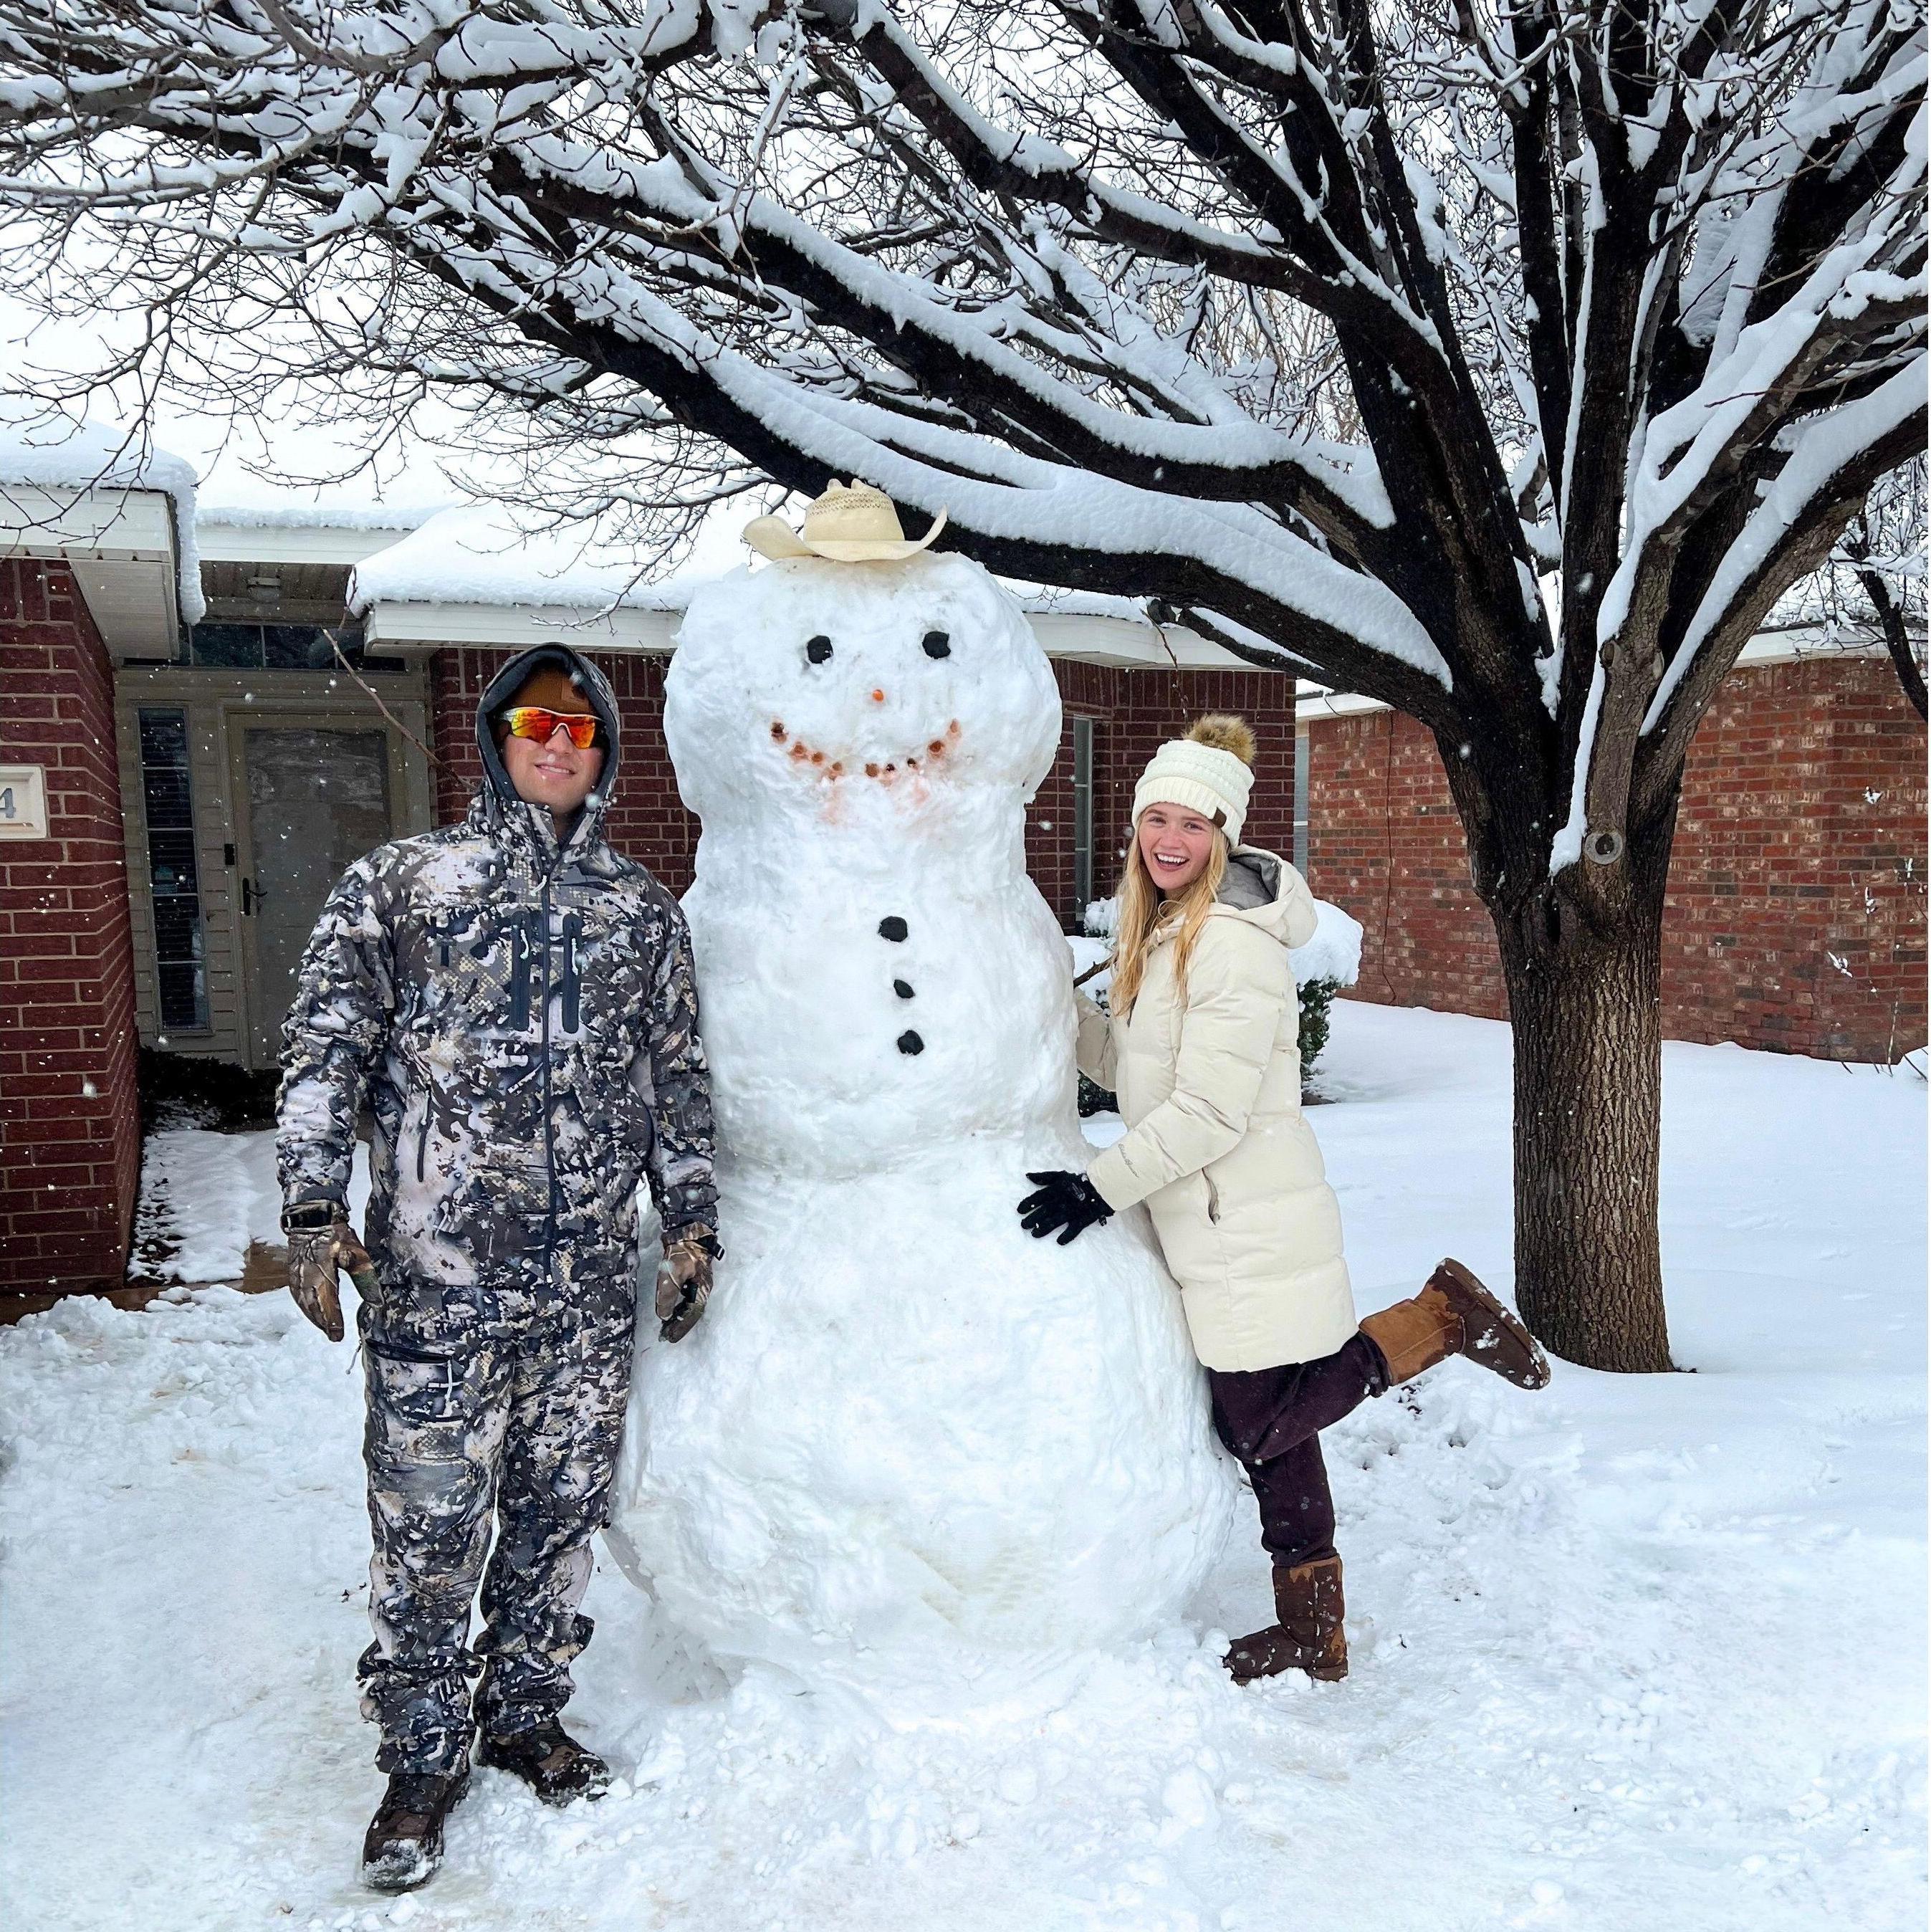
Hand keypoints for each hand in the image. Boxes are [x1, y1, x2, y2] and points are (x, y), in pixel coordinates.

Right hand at [282, 1205, 376, 1341]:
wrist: (310, 1217)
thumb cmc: (334, 1233)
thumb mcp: (355, 1253)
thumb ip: (365, 1278)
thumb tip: (376, 1301)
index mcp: (321, 1275)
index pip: (327, 1304)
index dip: (333, 1321)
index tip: (338, 1335)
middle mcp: (305, 1279)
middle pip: (313, 1308)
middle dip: (323, 1323)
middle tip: (334, 1336)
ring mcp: (296, 1276)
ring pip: (304, 1303)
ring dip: (314, 1317)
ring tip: (325, 1328)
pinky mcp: (293, 1273)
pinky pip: (297, 1296)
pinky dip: (304, 1307)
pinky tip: (310, 1311)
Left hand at [654, 1231, 715, 1342]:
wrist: (689, 1229)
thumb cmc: (682, 1251)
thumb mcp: (673, 1273)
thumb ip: (668, 1295)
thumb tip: (664, 1316)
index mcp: (702, 1288)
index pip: (692, 1314)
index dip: (681, 1327)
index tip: (669, 1338)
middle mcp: (703, 1287)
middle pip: (693, 1312)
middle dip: (680, 1325)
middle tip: (666, 1336)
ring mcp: (699, 1281)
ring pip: (691, 1305)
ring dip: (680, 1317)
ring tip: (667, 1326)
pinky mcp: (693, 1276)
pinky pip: (688, 1297)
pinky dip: (679, 1306)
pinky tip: (672, 1308)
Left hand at [1017, 1170, 1112, 1245]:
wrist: (1101, 1186)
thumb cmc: (1078, 1181)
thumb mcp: (1060, 1176)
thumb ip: (1044, 1177)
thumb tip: (1028, 1176)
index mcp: (1056, 1190)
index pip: (1038, 1197)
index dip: (1028, 1204)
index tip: (1019, 1211)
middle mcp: (1062, 1201)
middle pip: (1044, 1211)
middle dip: (1032, 1219)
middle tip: (1023, 1225)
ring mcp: (1071, 1211)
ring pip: (1055, 1221)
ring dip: (1043, 1229)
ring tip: (1034, 1235)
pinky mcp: (1082, 1219)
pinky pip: (1073, 1229)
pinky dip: (1067, 1236)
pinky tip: (1059, 1242)